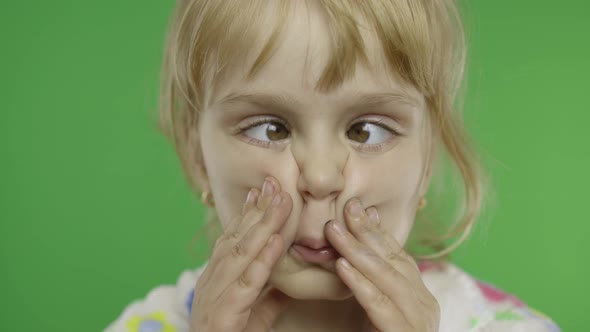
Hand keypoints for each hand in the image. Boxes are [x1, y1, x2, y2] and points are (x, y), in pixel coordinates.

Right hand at [190, 176, 292, 331]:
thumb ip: (269, 296)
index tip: (263, 190)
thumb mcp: (254, 315)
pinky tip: (276, 241)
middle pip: (236, 238)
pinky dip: (262, 259)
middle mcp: (211, 282)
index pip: (233, 239)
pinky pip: (247, 282)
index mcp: (216, 279)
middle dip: (257, 210)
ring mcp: (214, 296)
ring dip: (262, 225)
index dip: (249, 214)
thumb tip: (289, 281)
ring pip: (240, 253)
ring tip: (281, 202)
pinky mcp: (223, 314)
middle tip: (273, 183)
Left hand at [325, 198, 439, 331]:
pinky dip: (361, 285)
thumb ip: (366, 281)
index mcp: (417, 293)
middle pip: (393, 260)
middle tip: (345, 209)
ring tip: (334, 231)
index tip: (355, 207)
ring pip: (387, 278)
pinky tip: (342, 267)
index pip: (395, 254)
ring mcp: (420, 320)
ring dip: (358, 252)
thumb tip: (349, 249)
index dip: (374, 230)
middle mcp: (425, 303)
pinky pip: (381, 306)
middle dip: (366, 233)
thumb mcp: (373, 308)